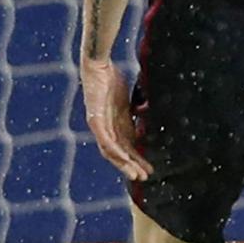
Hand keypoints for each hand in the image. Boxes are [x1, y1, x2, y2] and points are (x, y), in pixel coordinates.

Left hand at [81, 58, 149, 181]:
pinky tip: (124, 159)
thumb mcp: (127, 96)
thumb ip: (136, 106)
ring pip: (111, 151)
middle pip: (119, 152)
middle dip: (132, 166)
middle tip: (145, 177)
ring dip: (124, 164)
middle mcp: (106, 127)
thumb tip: (149, 109)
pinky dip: (115, 151)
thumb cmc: (111, 76)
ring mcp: (99, 125)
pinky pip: (105, 140)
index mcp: (115, 123)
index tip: (148, 167)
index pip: (126, 145)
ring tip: (136, 174)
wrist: (97, 65)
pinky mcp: (95, 120)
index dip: (136, 158)